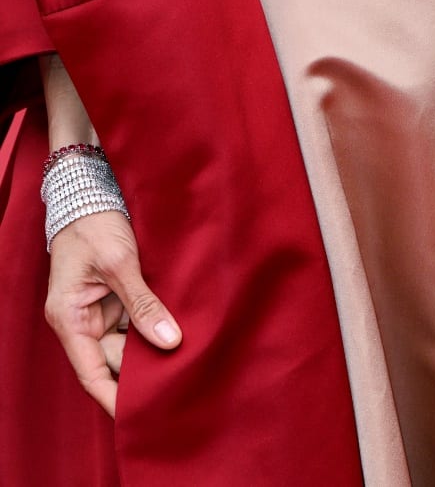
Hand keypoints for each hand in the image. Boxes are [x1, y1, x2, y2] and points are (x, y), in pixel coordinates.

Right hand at [44, 210, 181, 416]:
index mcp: (70, 320)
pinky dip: (156, 326)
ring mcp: (101, 311)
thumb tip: (170, 342)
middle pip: (116, 360)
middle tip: (185, 375)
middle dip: (145, 368)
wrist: (91, 191)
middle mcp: (84, 322)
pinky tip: (182, 330)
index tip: (140, 416)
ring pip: (130, 343)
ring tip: (190, 355)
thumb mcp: (120, 262)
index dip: (115, 398)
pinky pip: (137, 322)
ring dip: (154, 346)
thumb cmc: (94, 225)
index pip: (93, 374)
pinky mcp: (117, 298)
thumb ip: (143, 304)